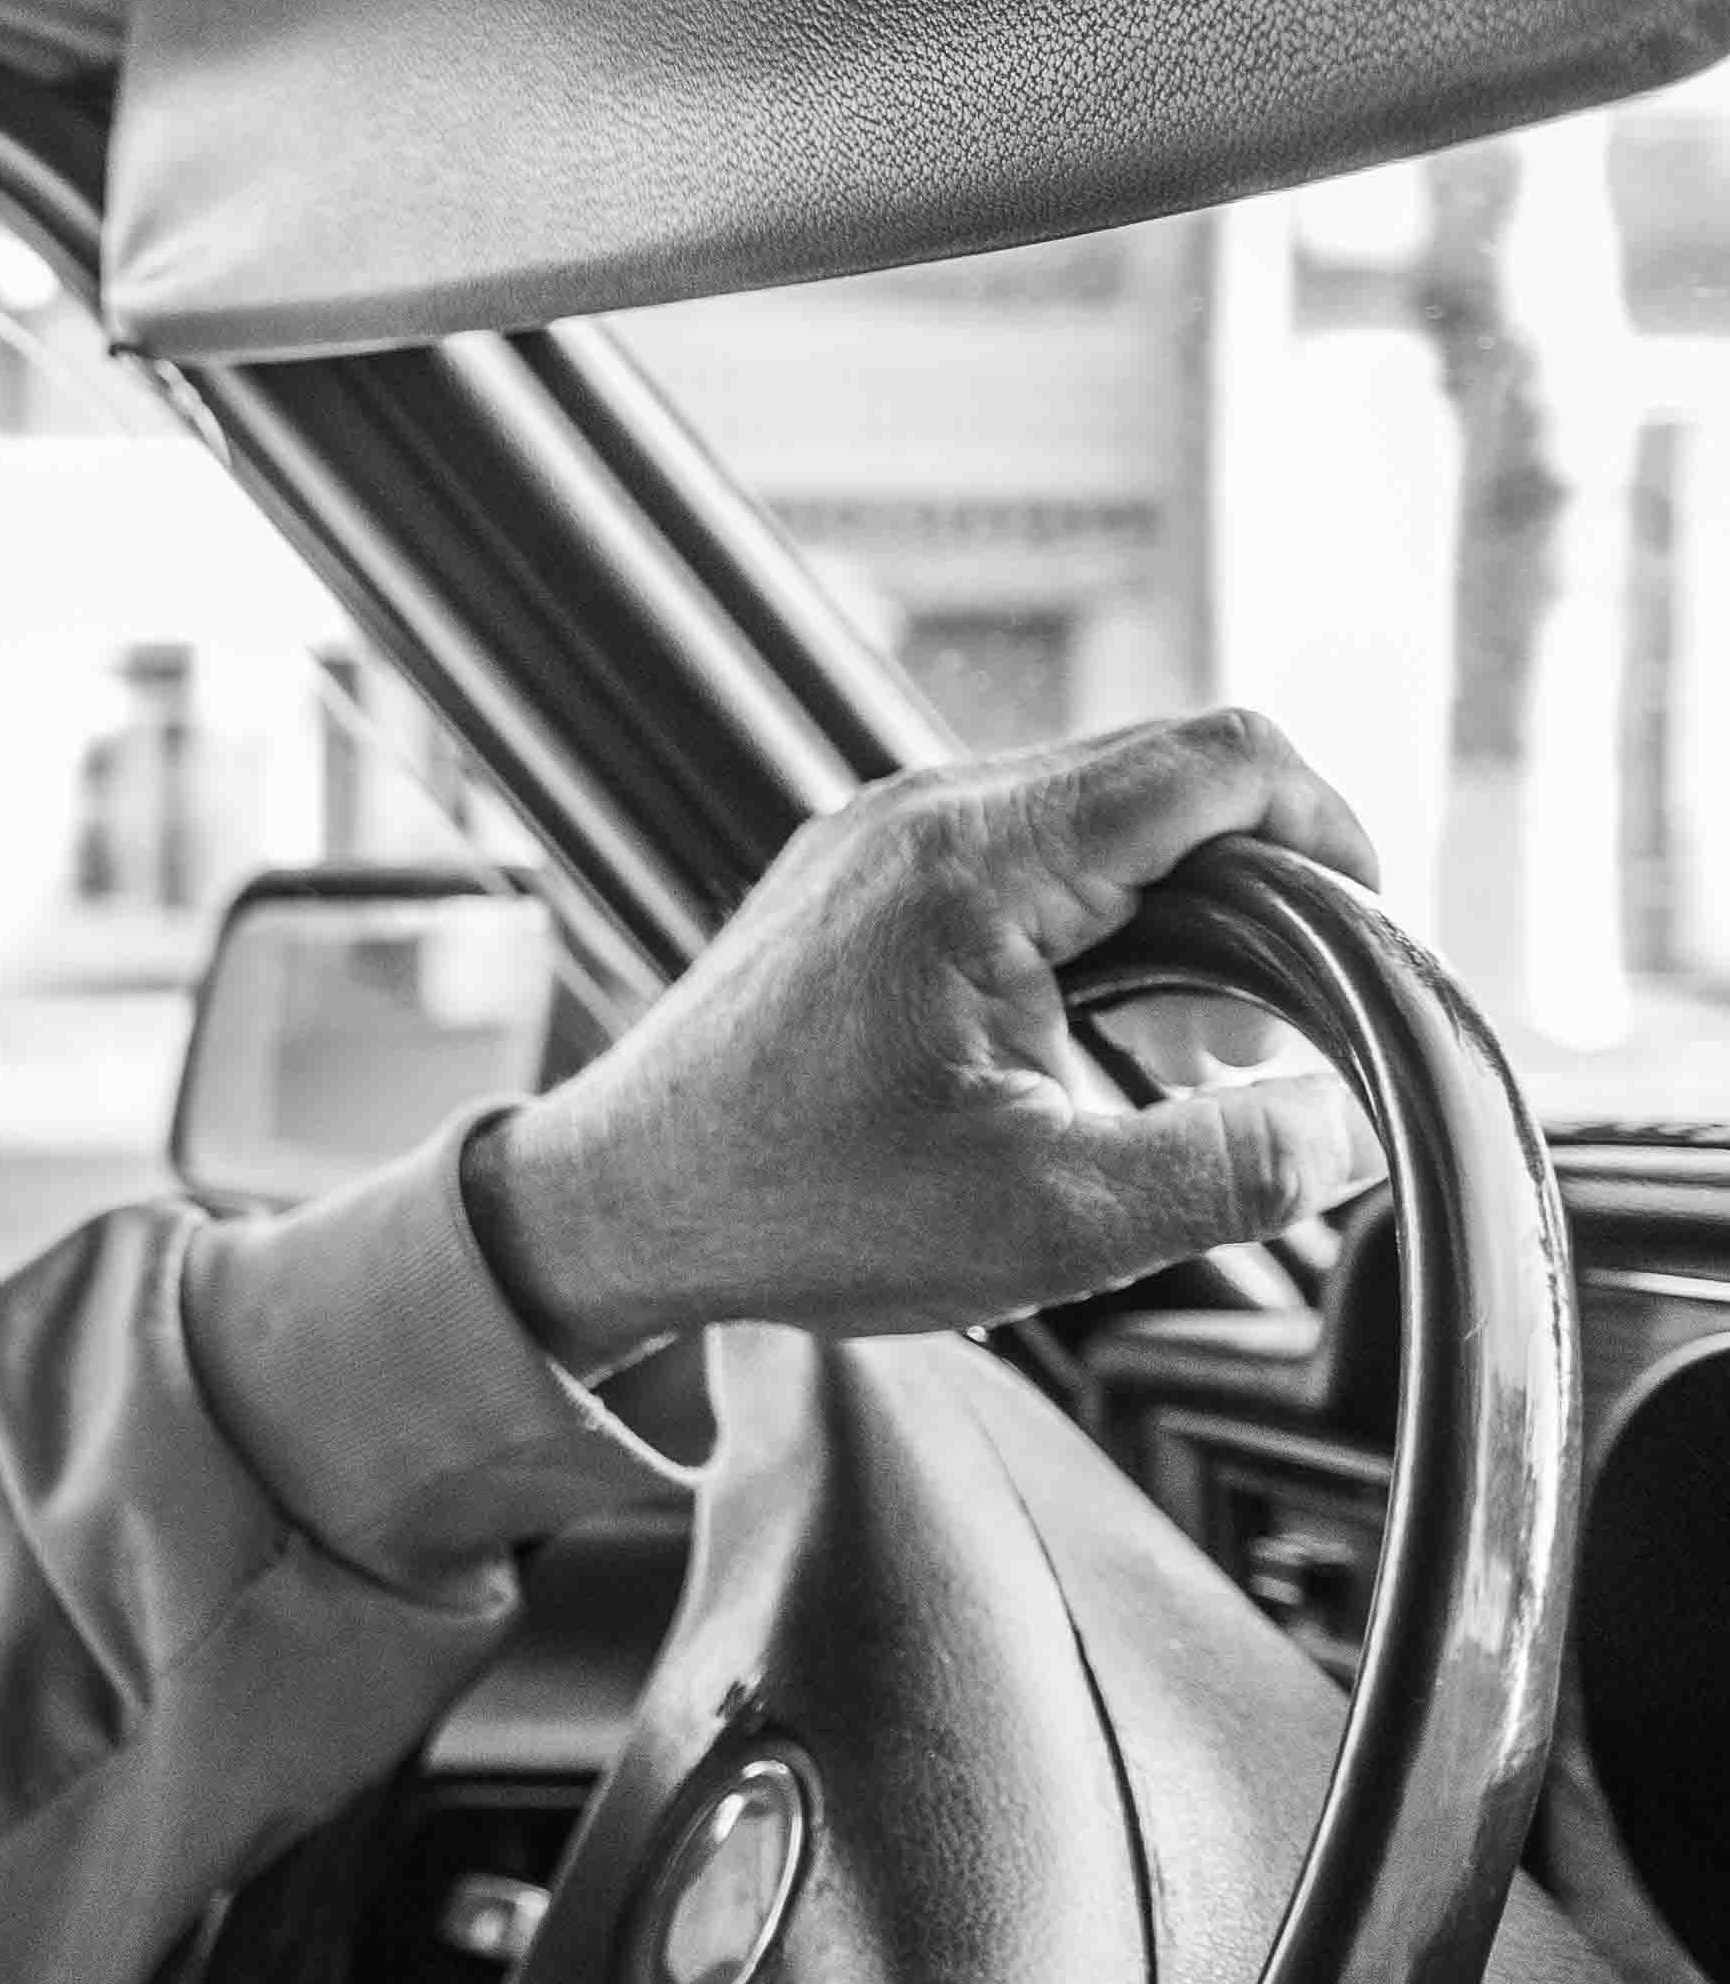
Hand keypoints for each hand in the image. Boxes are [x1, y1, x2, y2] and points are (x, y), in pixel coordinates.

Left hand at [468, 710, 1391, 1374]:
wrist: (615, 1204)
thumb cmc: (801, 1210)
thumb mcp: (1050, 1222)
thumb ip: (1232, 1168)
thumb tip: (1361, 1117)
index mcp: (973, 858)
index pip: (1220, 761)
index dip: (1334, 837)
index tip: (1368, 955)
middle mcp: (926, 807)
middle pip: (1173, 777)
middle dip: (1268, 893)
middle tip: (1284, 1034)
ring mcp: (885, 830)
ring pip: (1107, 817)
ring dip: (1186, 916)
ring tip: (1197, 1056)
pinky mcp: (865, 872)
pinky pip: (1032, 852)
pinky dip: (1103, 924)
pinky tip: (1106, 1039)